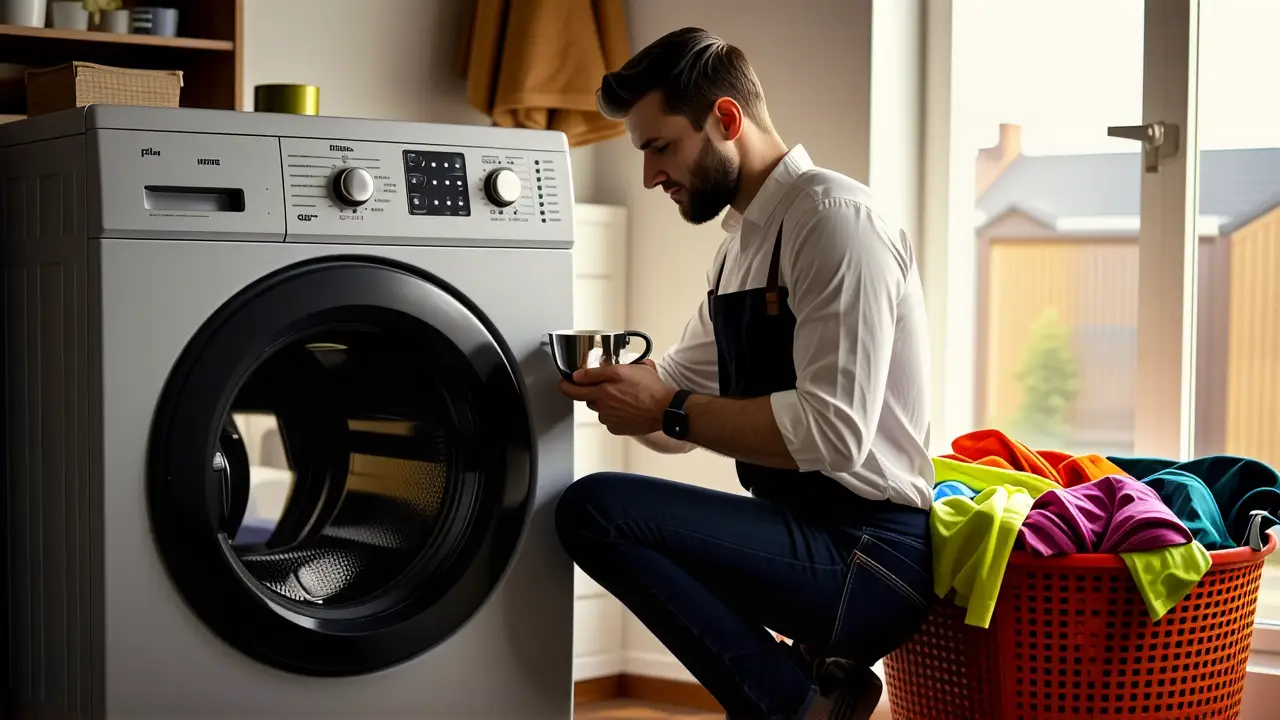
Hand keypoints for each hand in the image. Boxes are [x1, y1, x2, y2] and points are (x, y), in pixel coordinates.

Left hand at [559, 359, 675, 435]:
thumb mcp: (626, 369)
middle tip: (599, 387)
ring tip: (623, 398)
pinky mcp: (616, 428)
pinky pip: (609, 420)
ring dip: (605, 403)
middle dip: (590, 392)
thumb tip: (582, 374)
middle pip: (587, 398)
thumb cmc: (650, 388)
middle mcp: (602, 405)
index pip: (574, 388)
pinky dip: (614, 415)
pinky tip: (627, 408)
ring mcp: (609, 418)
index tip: (564, 383)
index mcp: (603, 389)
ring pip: (599, 409)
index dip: (566, 384)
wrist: (664, 410)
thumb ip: (600, 371)